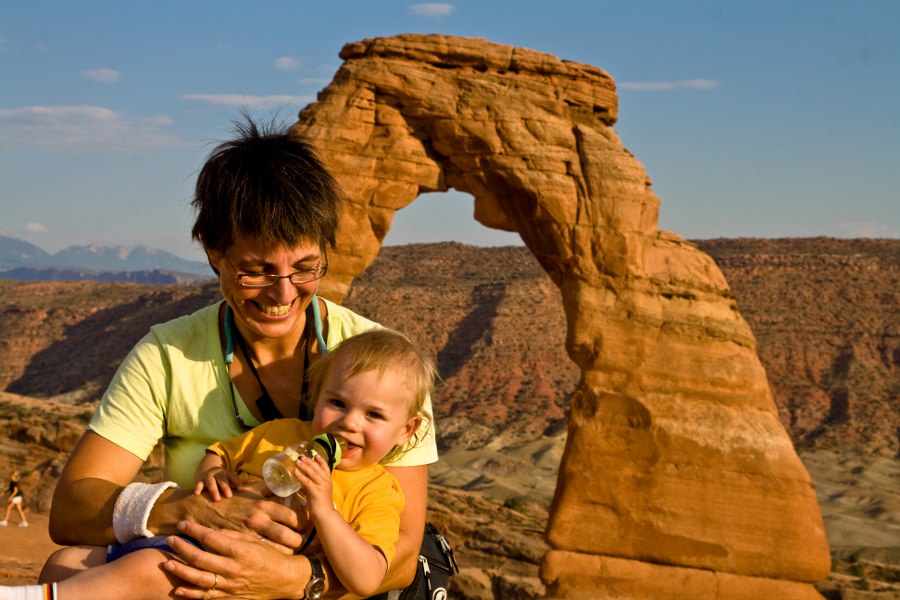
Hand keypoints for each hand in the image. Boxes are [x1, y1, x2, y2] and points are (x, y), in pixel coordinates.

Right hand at [158, 488, 304, 548]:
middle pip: (289, 536)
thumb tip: (284, 482)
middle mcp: (259, 521)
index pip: (293, 517)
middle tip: (300, 543)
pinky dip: (270, 558)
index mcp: (264, 505)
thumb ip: (268, 487)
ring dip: (286, 553)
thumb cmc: (229, 499)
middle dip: (298, 542)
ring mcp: (249, 536)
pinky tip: (273, 559)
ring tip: (290, 553)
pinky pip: (261, 557)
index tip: (304, 527)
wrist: (200, 510)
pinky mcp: (240, 547)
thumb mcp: (250, 489)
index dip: (302, 524)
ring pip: (277, 550)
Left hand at [165, 521, 307, 598]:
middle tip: (170, 539)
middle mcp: (233, 568)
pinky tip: (177, 589)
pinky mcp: (229, 597)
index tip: (182, 523)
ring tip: (167, 562)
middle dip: (182, 547)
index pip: (210, 538)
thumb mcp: (255, 541)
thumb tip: (212, 532)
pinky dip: (190, 594)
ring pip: (198, 578)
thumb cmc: (271, 557)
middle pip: (200, 557)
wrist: (285, 580)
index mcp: (240, 551)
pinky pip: (205, 596)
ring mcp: (229, 585)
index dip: (194, 530)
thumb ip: (232, 536)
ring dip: (181, 570)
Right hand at [194, 468, 243, 501]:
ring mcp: (209, 477)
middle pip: (223, 480)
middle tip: (229, 496)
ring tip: (217, 499)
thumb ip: (240, 482)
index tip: (241, 490)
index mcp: (227, 474)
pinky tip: (197, 494)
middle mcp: (218, 474)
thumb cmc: (222, 479)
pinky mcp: (200, 480)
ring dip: (214, 490)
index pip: (234, 478)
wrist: (207, 470)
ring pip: (211, 482)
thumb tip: (254, 482)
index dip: (237, 483)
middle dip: (226, 488)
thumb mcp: (231, 478)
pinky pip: (198, 484)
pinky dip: (197, 488)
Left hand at [293, 454, 332, 518]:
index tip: (315, 454)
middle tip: (301, 456)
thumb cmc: (321, 503)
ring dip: (304, 466)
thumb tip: (304, 478)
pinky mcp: (315, 491)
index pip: (325, 467)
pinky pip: (307, 481)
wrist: (325, 514)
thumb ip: (313, 484)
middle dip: (309, 461)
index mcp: (327, 480)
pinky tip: (295, 472)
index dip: (320, 460)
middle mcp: (325, 481)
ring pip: (312, 472)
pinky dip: (301, 476)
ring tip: (297, 461)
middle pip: (317, 468)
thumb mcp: (319, 490)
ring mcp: (321, 486)